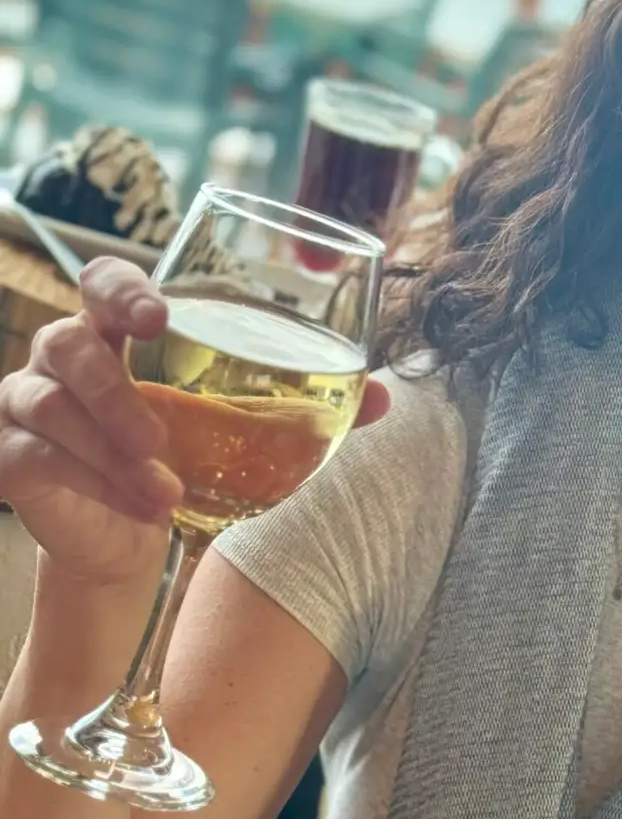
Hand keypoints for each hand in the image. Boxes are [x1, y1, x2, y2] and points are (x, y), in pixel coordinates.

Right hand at [0, 258, 388, 588]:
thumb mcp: (257, 431)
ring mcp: (29, 401)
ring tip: (166, 493)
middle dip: (116, 391)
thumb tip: (387, 396)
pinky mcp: (12, 455)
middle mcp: (67, 354)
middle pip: (68, 342)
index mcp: (123, 330)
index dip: (123, 289)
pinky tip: (138, 508)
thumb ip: (318, 405)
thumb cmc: (198, 460)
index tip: (159, 314)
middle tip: (160, 437)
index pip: (105, 281)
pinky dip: (91, 485)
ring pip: (51, 406)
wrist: (141, 537)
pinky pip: (34, 457)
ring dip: (111, 453)